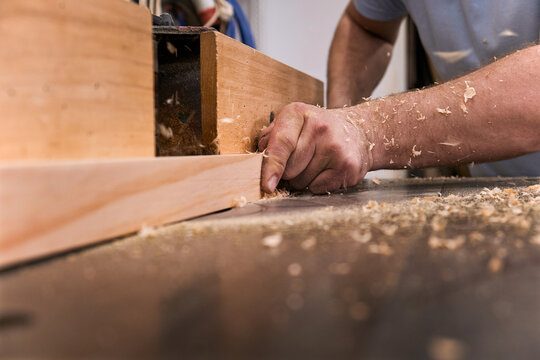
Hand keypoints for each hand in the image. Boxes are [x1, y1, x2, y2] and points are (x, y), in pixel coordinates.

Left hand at [258, 102, 373, 193]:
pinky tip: (326, 171)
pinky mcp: (348, 167)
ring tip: (315, 164)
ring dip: (302, 180)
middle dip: (288, 173)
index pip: (281, 143)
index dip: (272, 166)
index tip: (267, 184)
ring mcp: (336, 147)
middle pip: (289, 169)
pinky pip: (317, 188)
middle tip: (300, 161)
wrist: (358, 132)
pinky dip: (316, 185)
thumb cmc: (317, 130)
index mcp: (299, 113)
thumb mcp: (292, 122)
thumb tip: (260, 157)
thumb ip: (272, 136)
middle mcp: (320, 127)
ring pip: (302, 181)